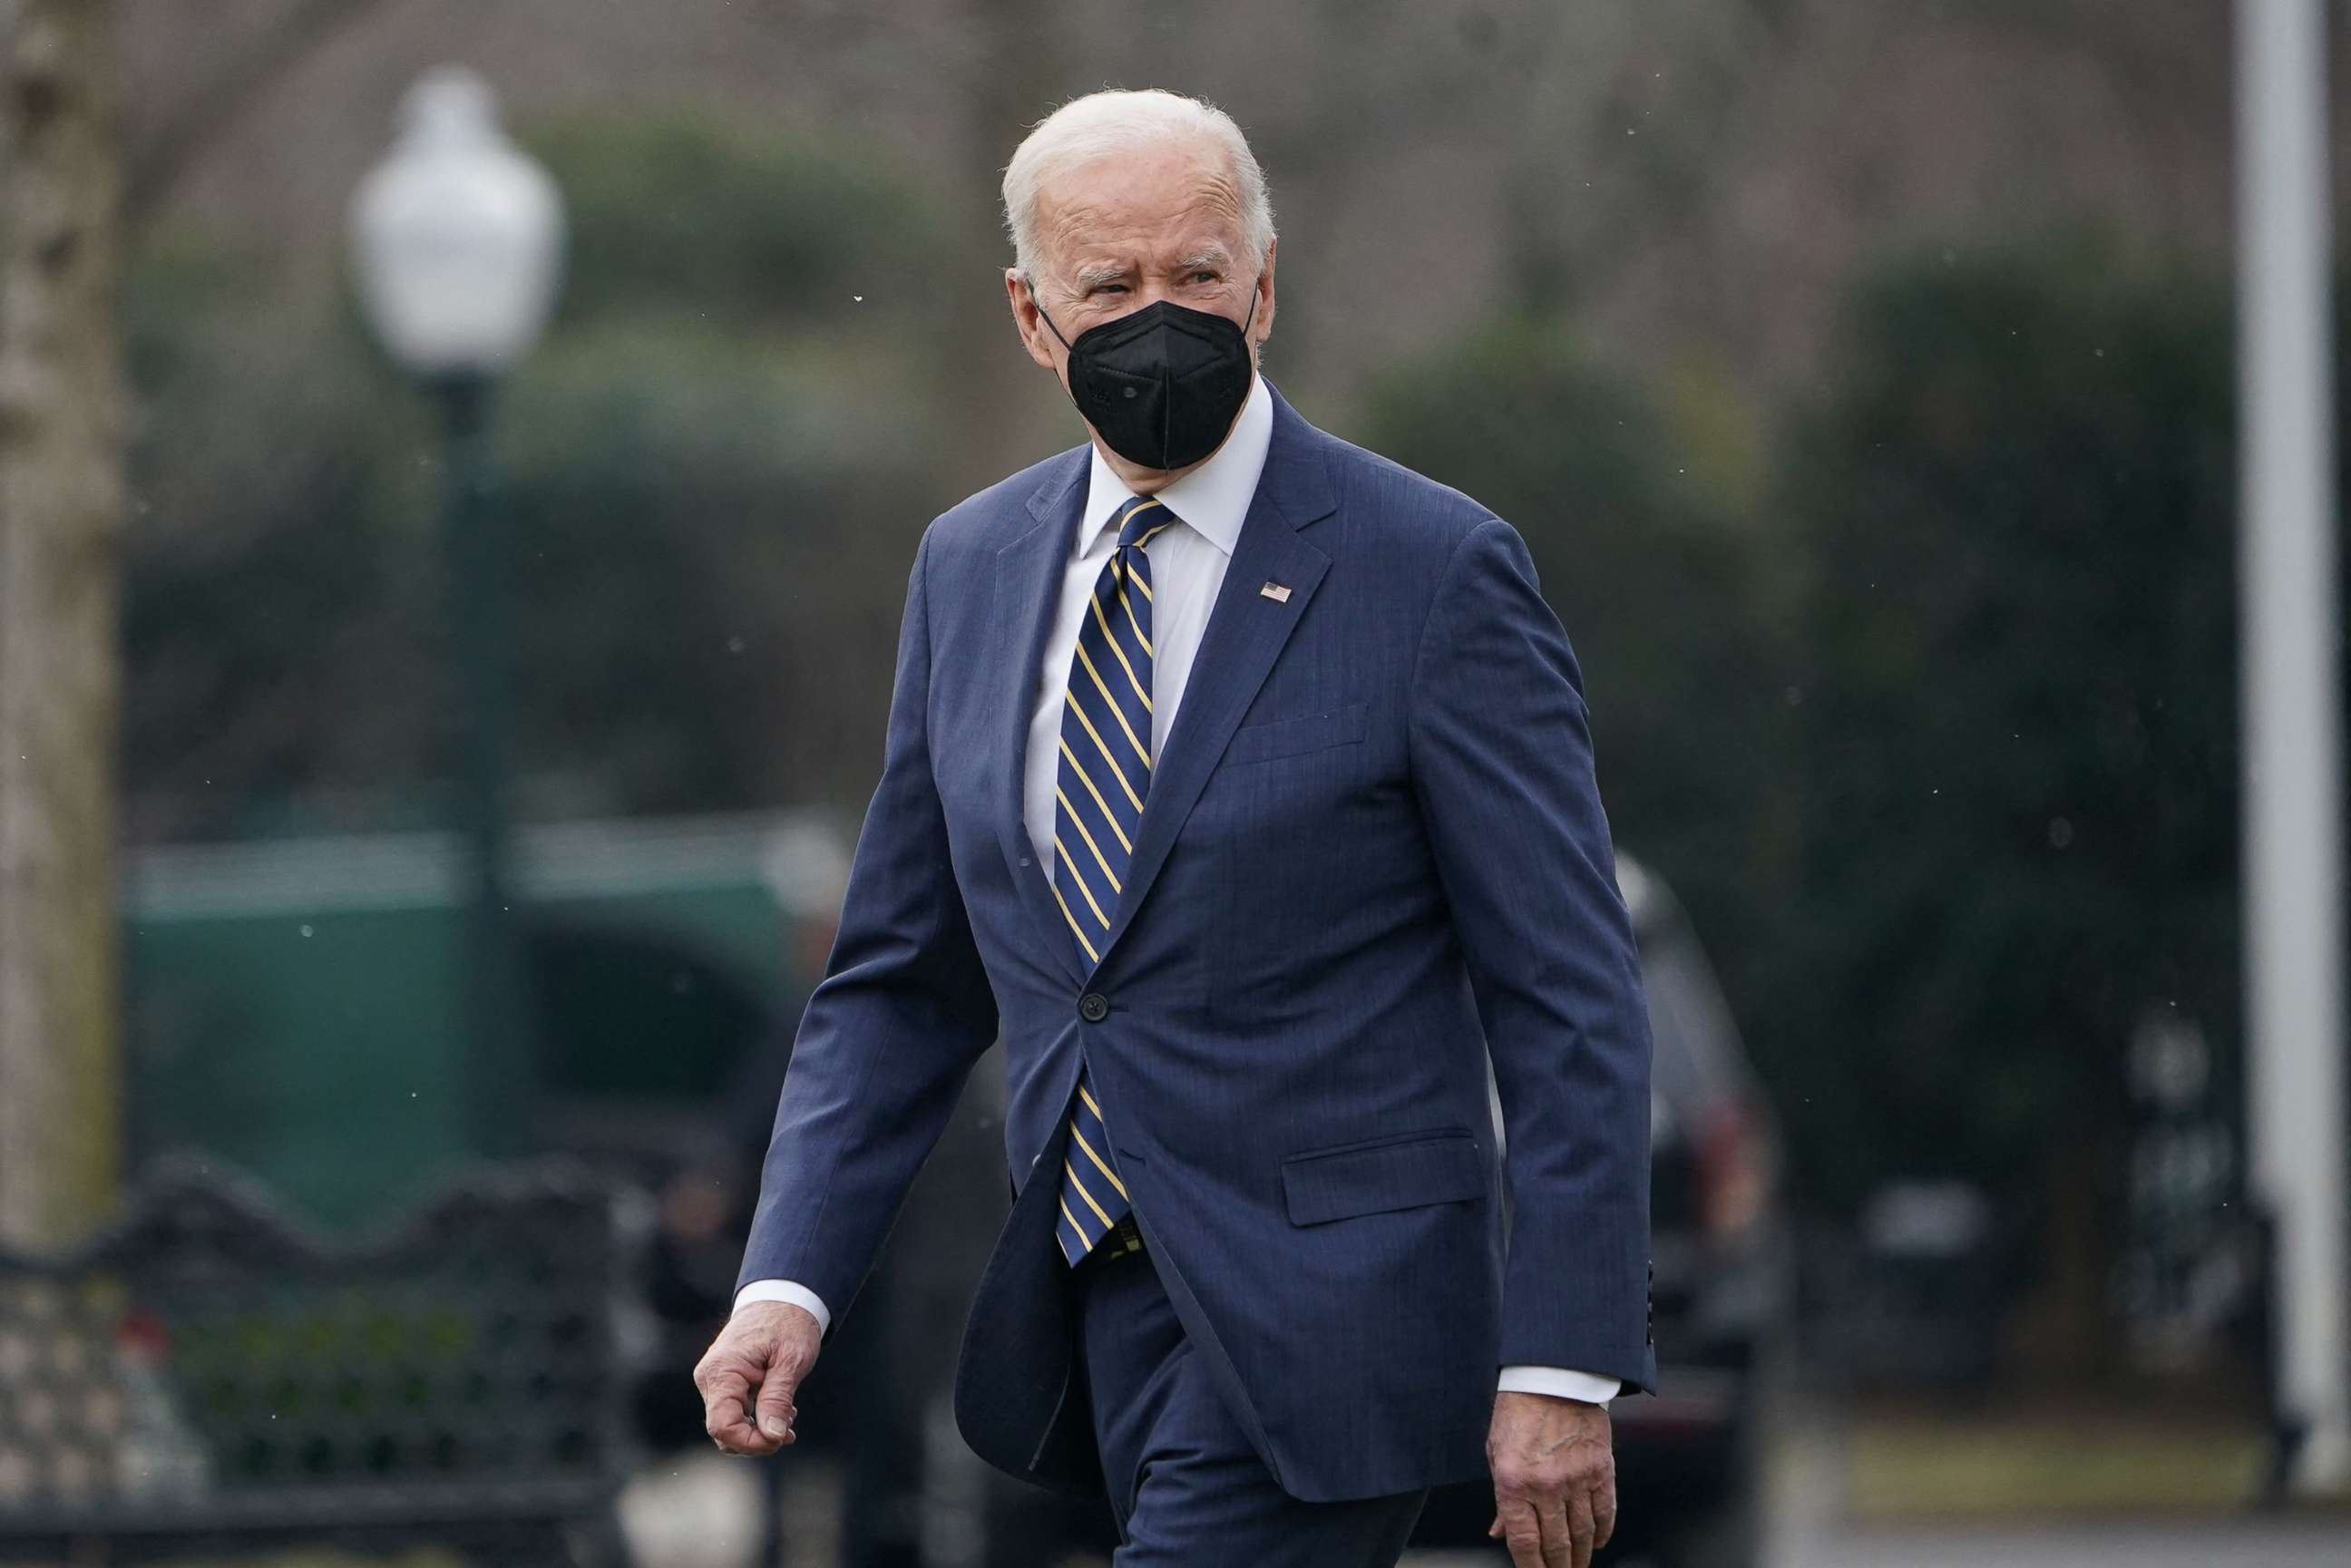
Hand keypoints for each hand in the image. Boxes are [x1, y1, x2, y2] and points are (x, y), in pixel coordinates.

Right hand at [694, 1300, 821, 1455]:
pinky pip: (734, 1412)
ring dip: (759, 1429)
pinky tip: (780, 1409)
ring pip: (729, 1425)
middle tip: (790, 1431)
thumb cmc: (788, 1324)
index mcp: (722, 1371)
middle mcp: (710, 1378)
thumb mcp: (790, 1361)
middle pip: (724, 1431)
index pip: (722, 1427)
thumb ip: (778, 1399)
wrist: (781, 1298)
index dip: (750, 1442)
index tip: (781, 1439)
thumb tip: (772, 1436)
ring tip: (789, 1415)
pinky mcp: (722, 1383)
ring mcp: (714, 1381)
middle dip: (757, 1439)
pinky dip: (756, 1418)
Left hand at [1486, 1389, 1615, 1567]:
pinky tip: (1597, 1543)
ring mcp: (1576, 1478)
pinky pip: (1605, 1511)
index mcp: (1513, 1482)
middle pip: (1555, 1543)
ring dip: (1580, 1556)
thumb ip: (1501, 1498)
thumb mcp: (1496, 1453)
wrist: (1552, 1377)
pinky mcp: (1601, 1469)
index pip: (1523, 1541)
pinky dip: (1602, 1532)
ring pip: (1582, 1533)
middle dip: (1557, 1567)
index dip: (1530, 1566)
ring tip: (1578, 1567)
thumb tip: (1499, 1532)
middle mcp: (1546, 1485)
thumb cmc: (1518, 1412)